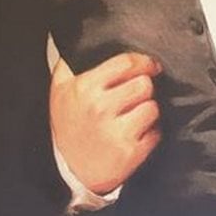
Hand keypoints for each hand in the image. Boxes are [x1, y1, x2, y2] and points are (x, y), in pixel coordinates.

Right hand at [50, 51, 161, 195]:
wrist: (70, 171)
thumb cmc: (68, 127)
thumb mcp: (59, 92)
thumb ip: (68, 64)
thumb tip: (80, 43)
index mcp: (85, 89)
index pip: (126, 63)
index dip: (144, 62)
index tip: (150, 66)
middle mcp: (100, 108)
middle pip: (144, 85)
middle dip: (143, 89)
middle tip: (135, 97)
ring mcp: (116, 132)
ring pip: (153, 108)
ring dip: (147, 111)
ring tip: (134, 117)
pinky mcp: (130, 152)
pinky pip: (156, 132)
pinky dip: (151, 133)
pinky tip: (136, 135)